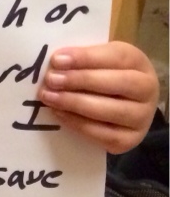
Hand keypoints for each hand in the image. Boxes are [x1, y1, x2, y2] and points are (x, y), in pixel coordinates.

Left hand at [39, 41, 160, 153]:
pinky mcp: (131, 139)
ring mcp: (142, 117)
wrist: (116, 104)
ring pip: (111, 111)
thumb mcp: (95, 59)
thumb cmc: (100, 74)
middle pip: (118, 83)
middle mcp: (148, 89)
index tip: (57, 60)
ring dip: (75, 103)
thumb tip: (56, 62)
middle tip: (51, 79)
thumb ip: (80, 58)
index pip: (116, 56)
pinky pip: (105, 135)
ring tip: (49, 97)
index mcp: (137, 61)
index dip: (86, 58)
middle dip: (80, 81)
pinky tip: (59, 113)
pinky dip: (78, 124)